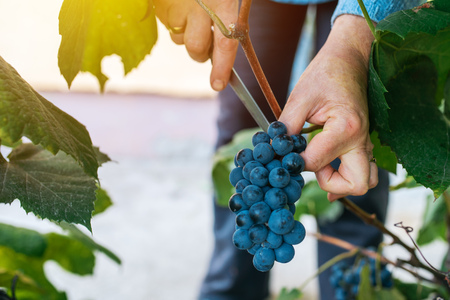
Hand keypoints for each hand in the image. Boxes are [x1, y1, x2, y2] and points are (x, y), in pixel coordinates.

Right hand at [153, 0, 238, 90]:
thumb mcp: (222, 0)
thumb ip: (225, 23)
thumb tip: (217, 56)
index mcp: (223, 2)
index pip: (225, 43)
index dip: (222, 67)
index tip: (218, 85)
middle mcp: (200, 6)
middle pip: (196, 48)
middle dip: (199, 54)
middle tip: (204, 43)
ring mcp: (178, 6)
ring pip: (179, 39)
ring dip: (185, 33)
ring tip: (190, 11)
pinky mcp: (161, 7)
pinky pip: (167, 25)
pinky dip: (174, 22)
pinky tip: (179, 5)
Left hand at [279, 15, 377, 200]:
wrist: (349, 59)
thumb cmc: (324, 74)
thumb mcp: (299, 98)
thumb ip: (286, 128)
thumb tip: (274, 152)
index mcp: (346, 128)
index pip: (315, 163)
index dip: (293, 162)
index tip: (282, 152)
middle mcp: (361, 140)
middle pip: (355, 184)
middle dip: (329, 185)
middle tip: (311, 169)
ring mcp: (366, 142)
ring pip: (365, 181)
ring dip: (341, 183)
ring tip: (321, 168)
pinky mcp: (364, 142)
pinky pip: (363, 170)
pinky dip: (347, 176)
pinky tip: (328, 170)